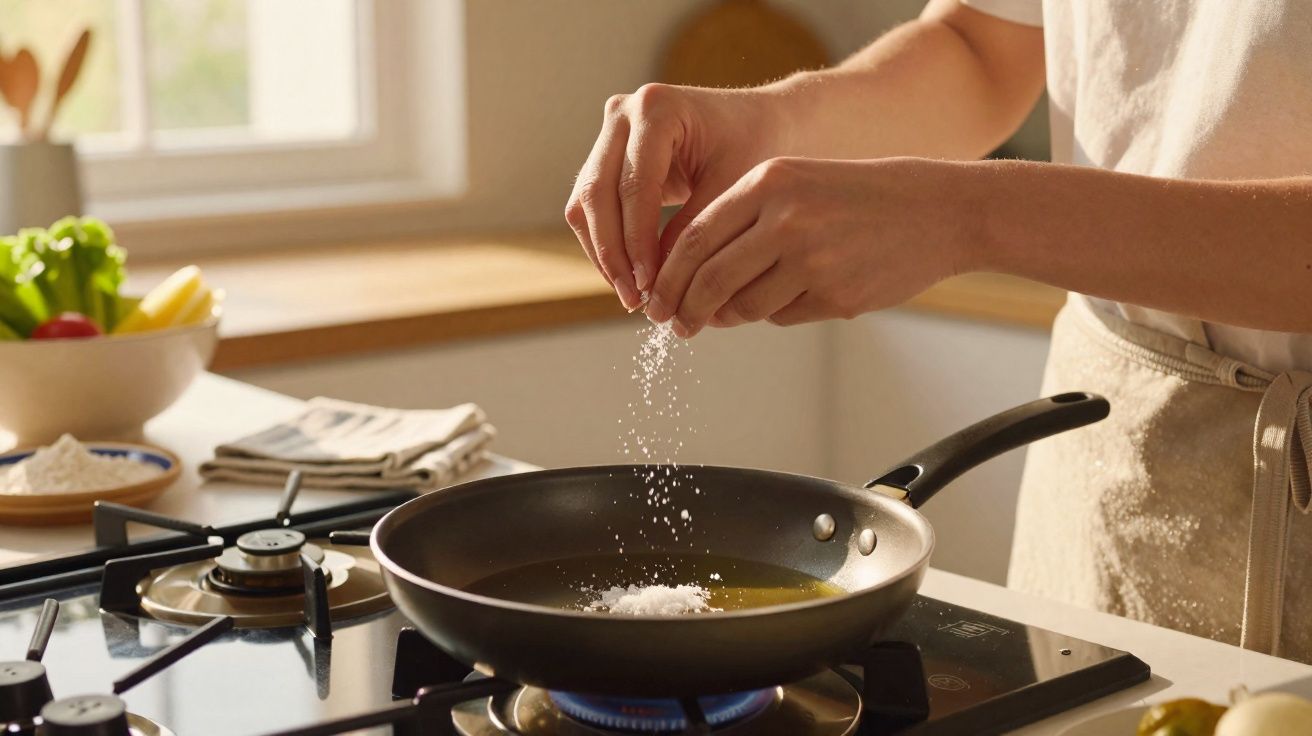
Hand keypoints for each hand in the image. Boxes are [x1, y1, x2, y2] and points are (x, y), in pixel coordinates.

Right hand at [564, 84, 788, 309]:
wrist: (760, 121)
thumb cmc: (755, 146)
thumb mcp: (733, 186)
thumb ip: (694, 228)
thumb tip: (657, 281)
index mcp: (657, 108)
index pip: (635, 186)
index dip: (637, 241)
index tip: (649, 284)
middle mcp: (623, 113)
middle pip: (597, 193)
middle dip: (612, 253)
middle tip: (634, 299)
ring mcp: (609, 134)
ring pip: (584, 204)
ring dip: (603, 254)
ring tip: (631, 296)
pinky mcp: (606, 158)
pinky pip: (590, 208)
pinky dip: (606, 244)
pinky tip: (628, 277)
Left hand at [644, 156, 971, 336]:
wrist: (940, 210)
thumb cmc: (861, 197)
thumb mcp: (798, 183)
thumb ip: (744, 221)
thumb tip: (691, 281)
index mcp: (770, 181)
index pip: (695, 237)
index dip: (668, 275)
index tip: (657, 297)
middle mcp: (786, 218)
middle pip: (709, 278)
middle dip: (685, 308)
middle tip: (675, 322)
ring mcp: (812, 260)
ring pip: (743, 305)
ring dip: (727, 316)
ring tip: (724, 314)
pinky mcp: (835, 295)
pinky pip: (782, 317)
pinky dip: (775, 314)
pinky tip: (791, 296)